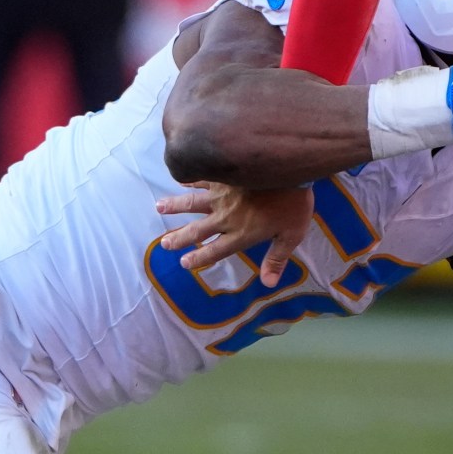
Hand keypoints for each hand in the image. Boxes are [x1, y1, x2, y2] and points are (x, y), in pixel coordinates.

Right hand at [155, 182, 313, 284]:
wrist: (292, 170)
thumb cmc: (294, 205)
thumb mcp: (291, 235)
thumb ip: (277, 259)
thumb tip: (269, 283)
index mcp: (241, 234)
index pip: (215, 250)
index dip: (199, 258)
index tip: (184, 263)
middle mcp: (226, 217)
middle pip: (198, 230)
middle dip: (179, 238)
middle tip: (164, 243)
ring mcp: (222, 195)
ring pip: (192, 203)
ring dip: (174, 206)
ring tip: (158, 207)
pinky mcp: (224, 176)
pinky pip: (203, 178)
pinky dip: (190, 178)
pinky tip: (180, 177)